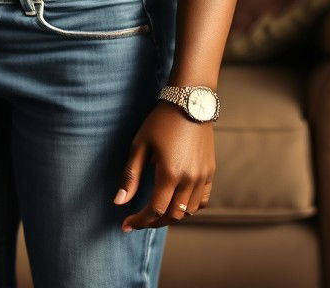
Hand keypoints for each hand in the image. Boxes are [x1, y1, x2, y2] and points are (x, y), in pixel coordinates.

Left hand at [116, 102, 215, 230]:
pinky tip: (176, 203)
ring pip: (188, 212)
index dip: (139, 221)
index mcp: (169, 174)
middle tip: (137, 220)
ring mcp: (203, 178)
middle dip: (153, 222)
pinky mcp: (210, 173)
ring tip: (154, 213)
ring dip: (171, 216)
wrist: (188, 104)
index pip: (155, 210)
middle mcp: (189, 180)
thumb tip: (119, 202)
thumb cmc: (159, 122)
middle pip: (172, 215)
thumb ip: (130, 176)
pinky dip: (189, 208)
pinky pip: (202, 201)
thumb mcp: (139, 146)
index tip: (125, 224)